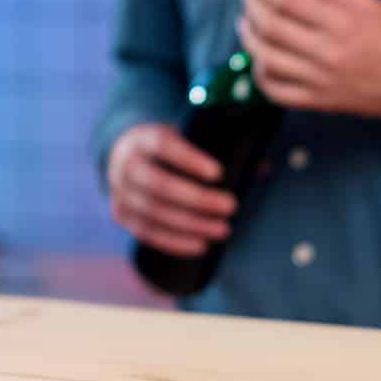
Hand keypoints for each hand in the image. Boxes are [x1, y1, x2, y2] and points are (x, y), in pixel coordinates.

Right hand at [106, 122, 236, 257]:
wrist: (122, 152)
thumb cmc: (165, 146)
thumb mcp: (182, 135)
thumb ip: (216, 148)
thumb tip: (261, 169)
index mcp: (143, 137)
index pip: (163, 146)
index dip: (189, 160)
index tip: (218, 173)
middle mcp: (126, 164)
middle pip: (159, 185)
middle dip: (198, 200)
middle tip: (231, 206)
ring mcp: (119, 191)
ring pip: (154, 213)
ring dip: (191, 225)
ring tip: (223, 229)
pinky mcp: (119, 213)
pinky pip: (146, 232)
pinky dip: (175, 242)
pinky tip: (200, 245)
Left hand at [238, 0, 380, 121]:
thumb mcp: (368, 3)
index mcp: (342, 22)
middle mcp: (328, 52)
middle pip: (271, 26)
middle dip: (252, 3)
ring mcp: (321, 80)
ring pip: (267, 58)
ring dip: (248, 36)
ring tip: (246, 20)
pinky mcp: (320, 101)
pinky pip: (277, 91)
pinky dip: (261, 74)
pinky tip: (260, 58)